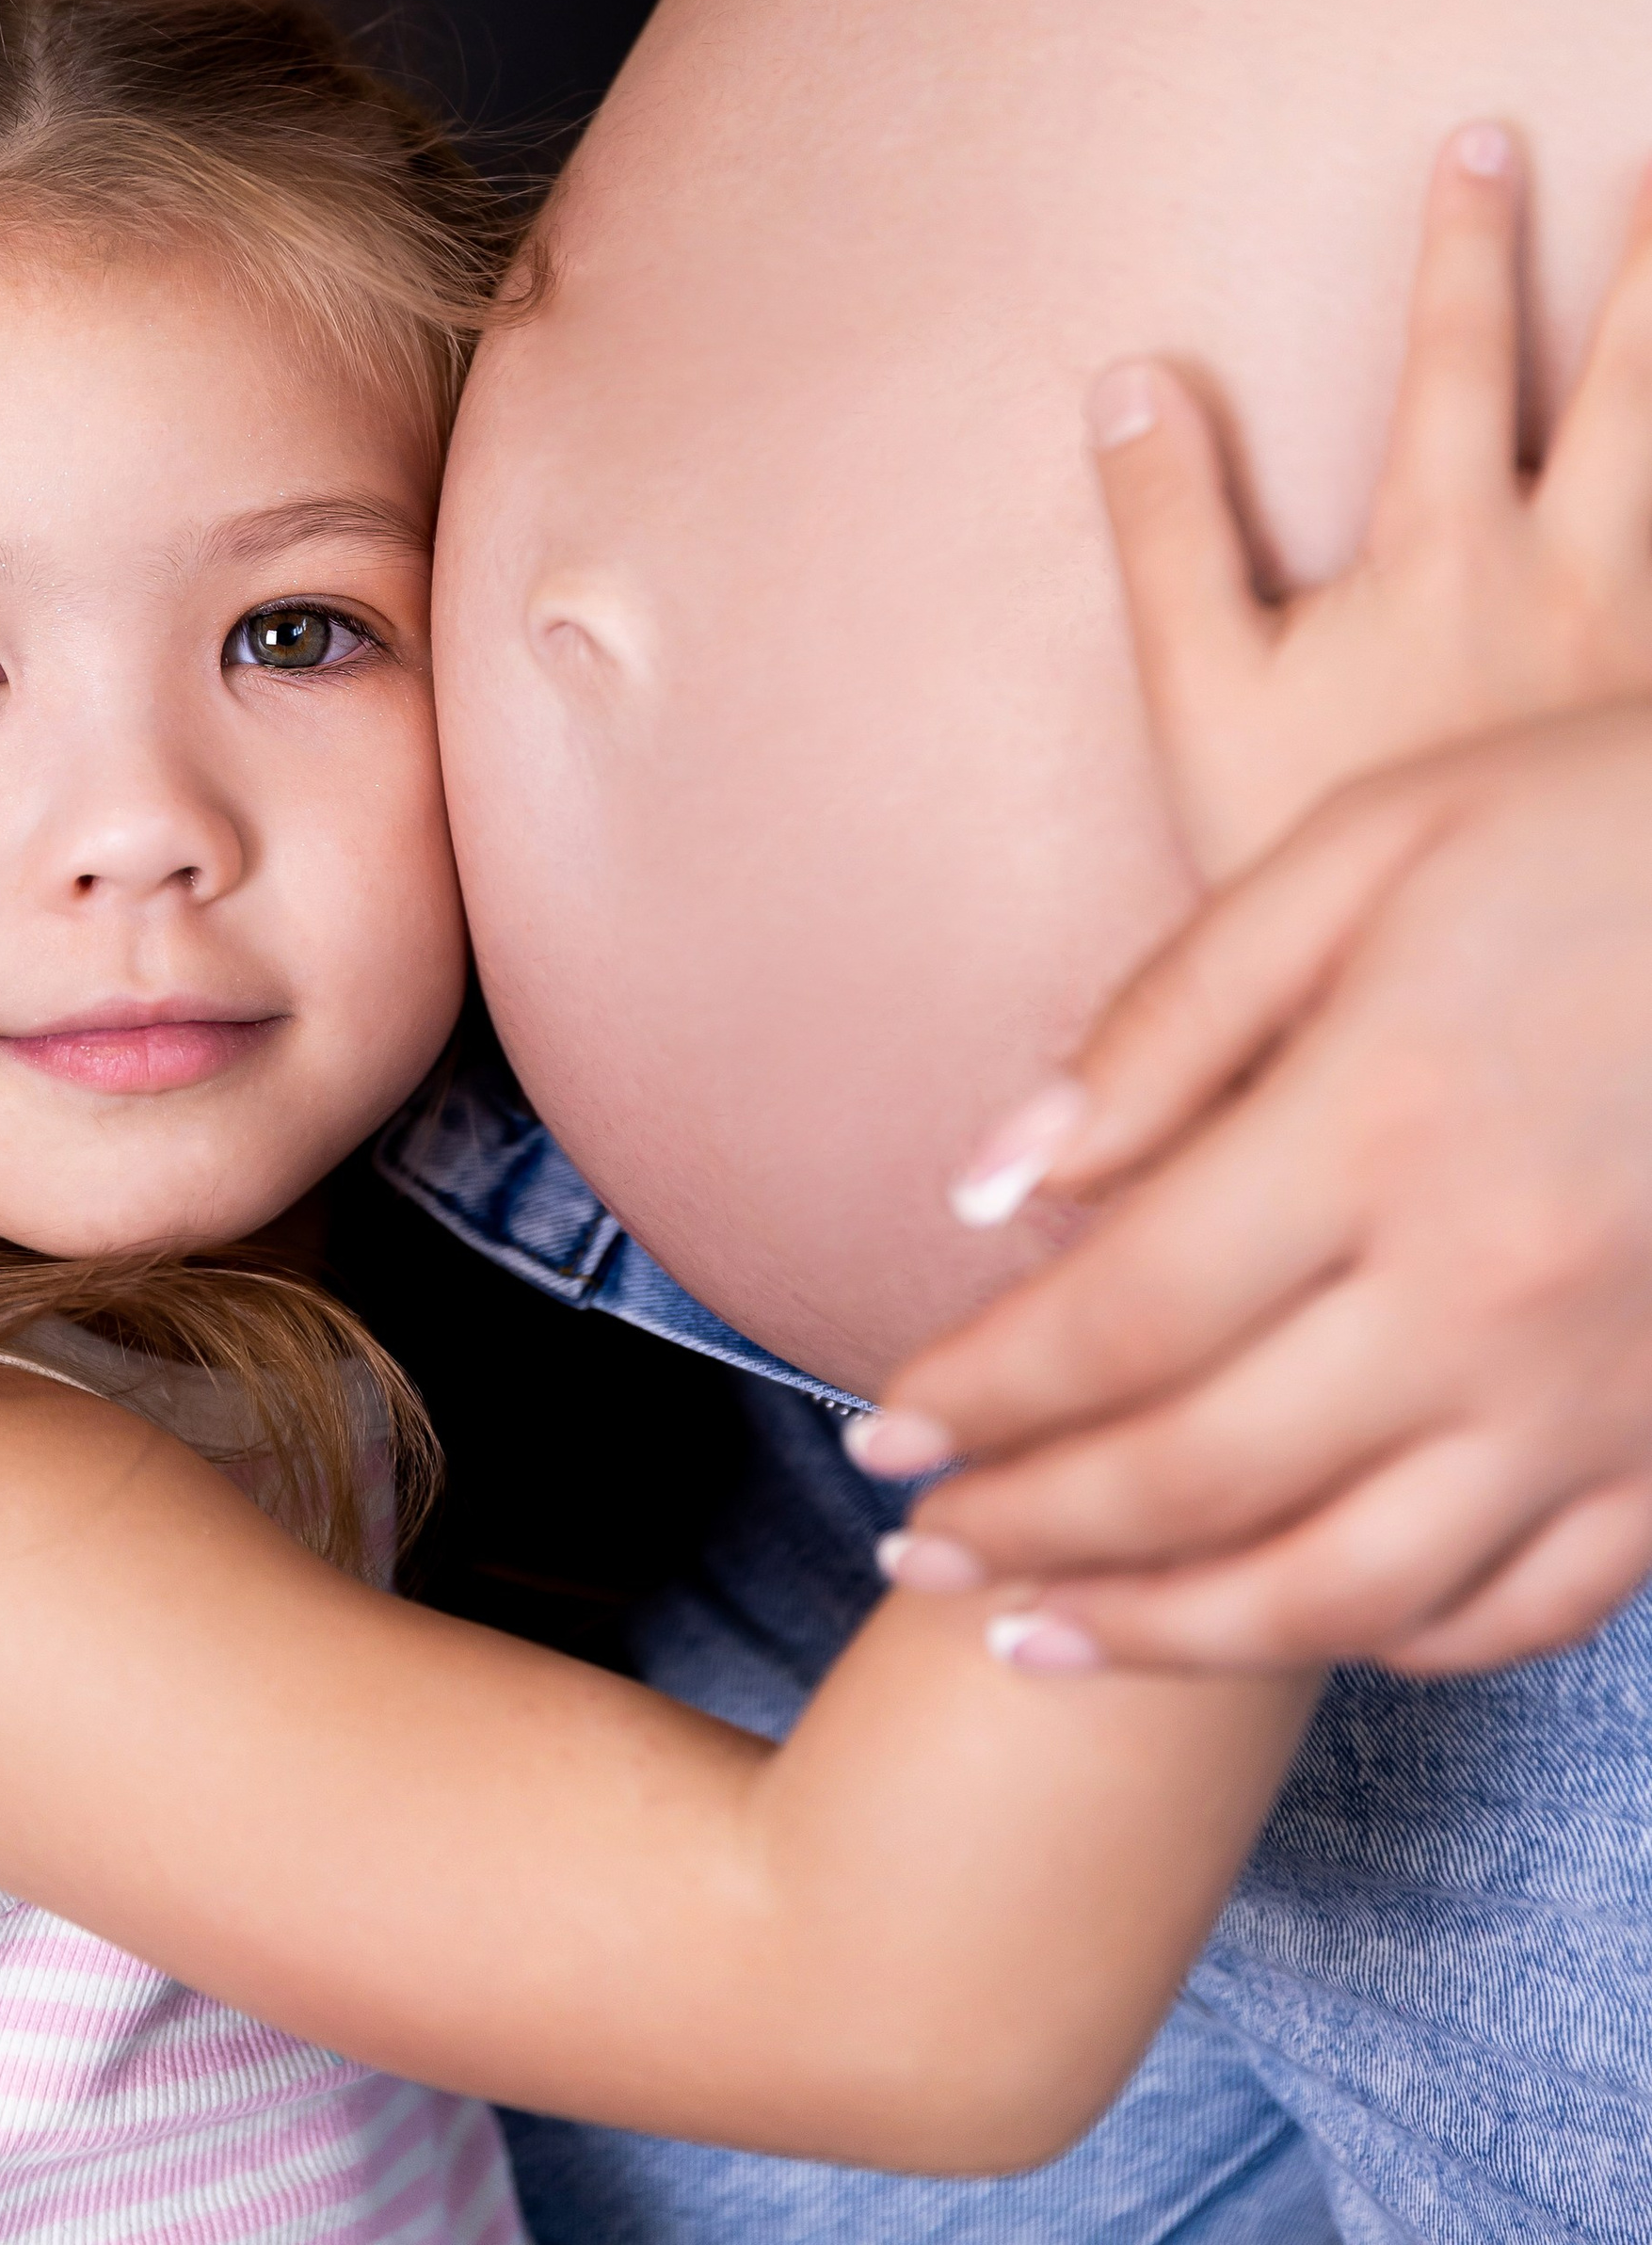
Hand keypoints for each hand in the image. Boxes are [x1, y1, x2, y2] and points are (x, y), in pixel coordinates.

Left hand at [863, 705, 1651, 1674]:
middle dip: (1033, 1529)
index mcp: (1383, 1126)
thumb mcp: (1367, 850)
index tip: (882, 1427)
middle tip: (918, 1554)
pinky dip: (1386, 1639)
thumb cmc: (1606, 822)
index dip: (982, 1393)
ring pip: (1346, 1589)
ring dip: (1171, 1634)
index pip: (1118, 1317)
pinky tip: (1287, 1620)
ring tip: (1042, 1640)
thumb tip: (990, 1185)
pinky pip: (1521, 1607)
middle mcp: (1486, 1294)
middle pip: (1201, 1473)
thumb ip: (1172, 1019)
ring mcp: (1603, 1395)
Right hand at [1091, 126, 1651, 882]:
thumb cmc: (1311, 852)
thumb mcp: (1200, 697)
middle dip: (1646, 261)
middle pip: (1629, 382)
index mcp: (1446, 553)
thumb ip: (1165, 533)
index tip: (1485, 135)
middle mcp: (1574, 578)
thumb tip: (1130, 379)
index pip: (1458, 361)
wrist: (1448, 1000)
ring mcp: (1647, 648)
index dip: (1466, 244)